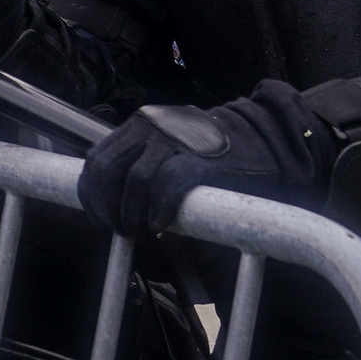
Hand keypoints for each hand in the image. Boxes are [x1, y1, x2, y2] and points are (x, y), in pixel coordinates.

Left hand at [76, 82, 327, 236]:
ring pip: (133, 180)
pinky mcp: (199, 159)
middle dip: (108, 208)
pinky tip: (161, 226)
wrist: (267, 140)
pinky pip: (166, 184)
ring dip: (130, 215)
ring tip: (141, 233)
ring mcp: (175, 141)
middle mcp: (150, 128)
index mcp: (139, 126)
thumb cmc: (215, 156)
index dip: (93, 194)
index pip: (97, 160)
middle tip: (123, 231)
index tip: (101, 219)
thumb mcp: (169, 151)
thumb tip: (117, 211)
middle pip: (107, 171)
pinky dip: (157, 210)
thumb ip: (142, 168)